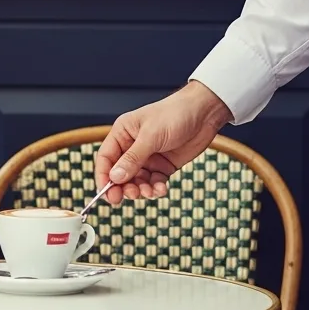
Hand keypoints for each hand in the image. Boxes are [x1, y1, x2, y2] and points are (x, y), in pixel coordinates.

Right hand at [96, 81, 232, 204]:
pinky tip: (161, 189)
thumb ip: (132, 158)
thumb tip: (115, 178)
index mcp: (122, 134)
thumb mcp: (151, 136)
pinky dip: (155, 188)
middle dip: (122, 187)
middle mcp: (132, 147)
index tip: (106, 193)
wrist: (204, 113)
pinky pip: (154, 182)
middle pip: (119, 173)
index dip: (104, 177)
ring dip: (141, 189)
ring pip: (137, 181)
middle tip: (127, 197)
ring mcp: (148, 157)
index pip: (105, 158)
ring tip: (148, 192)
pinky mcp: (163, 165)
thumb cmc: (175, 113)